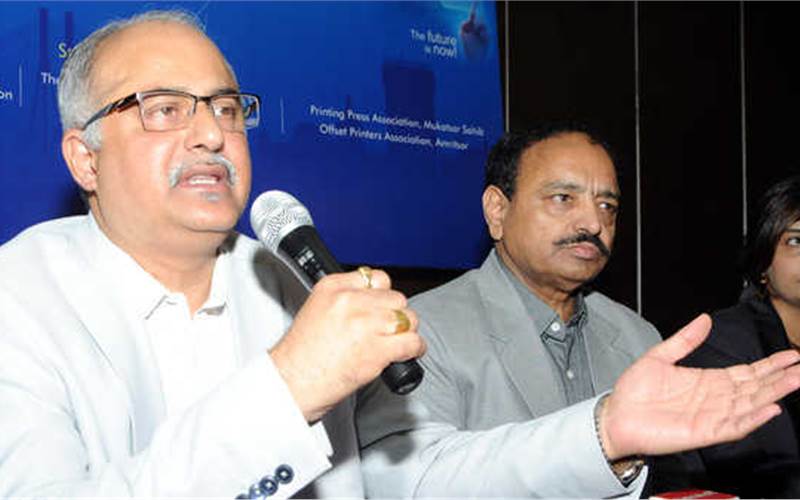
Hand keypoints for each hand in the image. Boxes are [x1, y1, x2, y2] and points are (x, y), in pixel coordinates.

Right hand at [269, 269, 425, 421]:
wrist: (291, 383)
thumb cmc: (300, 356)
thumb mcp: (317, 311)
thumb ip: (345, 301)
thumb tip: (374, 304)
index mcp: (332, 287)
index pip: (376, 278)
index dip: (382, 296)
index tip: (381, 308)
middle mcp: (350, 300)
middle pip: (396, 298)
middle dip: (395, 315)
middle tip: (387, 330)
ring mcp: (365, 323)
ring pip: (407, 318)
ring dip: (406, 332)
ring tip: (397, 342)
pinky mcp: (377, 348)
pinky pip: (411, 342)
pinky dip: (414, 350)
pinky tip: (406, 354)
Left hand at [599, 314, 799, 459]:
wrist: (616, 416)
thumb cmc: (634, 392)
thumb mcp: (659, 357)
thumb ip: (684, 340)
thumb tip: (705, 319)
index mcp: (707, 381)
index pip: (747, 372)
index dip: (769, 365)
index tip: (792, 355)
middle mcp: (715, 399)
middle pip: (755, 388)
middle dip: (780, 377)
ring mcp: (712, 416)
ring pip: (750, 405)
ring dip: (773, 394)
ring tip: (795, 381)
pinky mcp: (704, 432)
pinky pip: (734, 426)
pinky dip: (752, 418)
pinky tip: (769, 408)